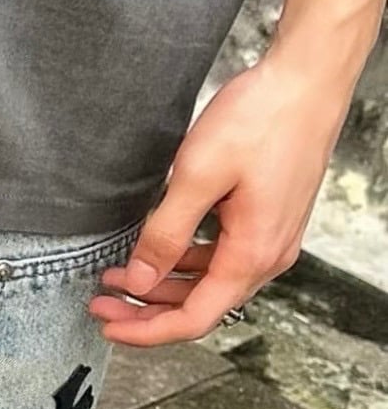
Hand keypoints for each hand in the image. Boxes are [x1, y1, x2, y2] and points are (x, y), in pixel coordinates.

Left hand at [89, 45, 355, 346]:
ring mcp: (271, 238)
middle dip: (146, 309)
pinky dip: (185, 260)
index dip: (146, 330)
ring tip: (118, 272)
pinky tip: (158, 247)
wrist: (307, 78)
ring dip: (163, 283)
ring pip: (209, 281)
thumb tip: (139, 281)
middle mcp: (268, 255)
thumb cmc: (262, 118)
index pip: (194, 318)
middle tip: (101, 302)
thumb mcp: (197, 176)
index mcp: (252, 254)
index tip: (108, 325)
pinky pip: (222, 256)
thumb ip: (165, 234)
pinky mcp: (267, 219)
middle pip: (200, 305)